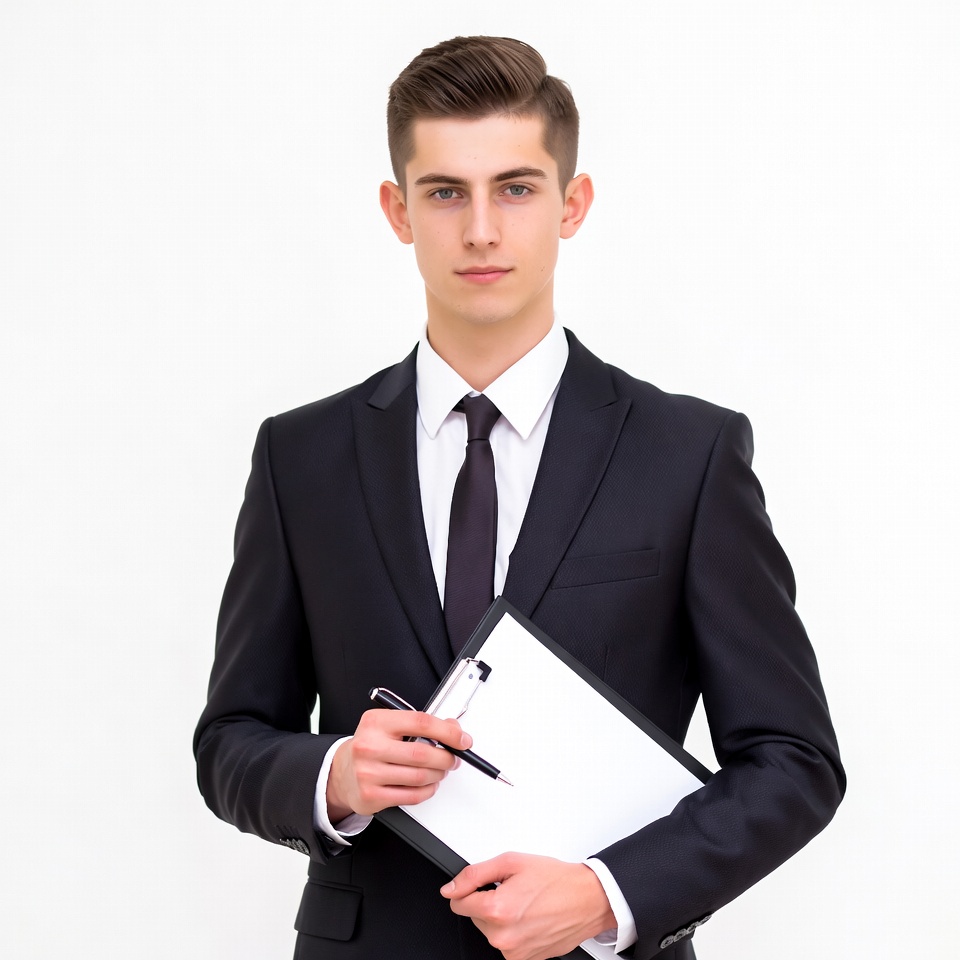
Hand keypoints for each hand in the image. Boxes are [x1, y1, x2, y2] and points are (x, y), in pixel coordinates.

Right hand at [326, 708, 471, 820]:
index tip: (461, 738)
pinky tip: (427, 784)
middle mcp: (369, 746)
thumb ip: (419, 724)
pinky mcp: (371, 796)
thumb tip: (452, 728)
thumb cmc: (370, 746)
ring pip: (419, 776)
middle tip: (453, 758)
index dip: (447, 731)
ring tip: (439, 771)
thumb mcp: (389, 726)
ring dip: (438, 774)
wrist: (341, 773)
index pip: (420, 722)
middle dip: (446, 757)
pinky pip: (411, 796)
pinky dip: (427, 791)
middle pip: (422, 753)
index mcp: (376, 722)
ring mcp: (368, 773)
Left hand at [440, 853, 616, 959]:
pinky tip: (530, 917)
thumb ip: (474, 874)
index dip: (468, 889)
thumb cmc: (555, 880)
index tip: (484, 885)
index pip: (457, 903)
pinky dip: (513, 930)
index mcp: (497, 910)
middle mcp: (503, 937)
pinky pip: (506, 942)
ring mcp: (514, 952)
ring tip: (524, 903)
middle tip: (513, 890)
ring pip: (490, 930)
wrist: (587, 900)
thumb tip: (451, 888)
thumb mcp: (511, 862)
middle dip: (487, 901)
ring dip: (500, 917)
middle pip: (474, 916)